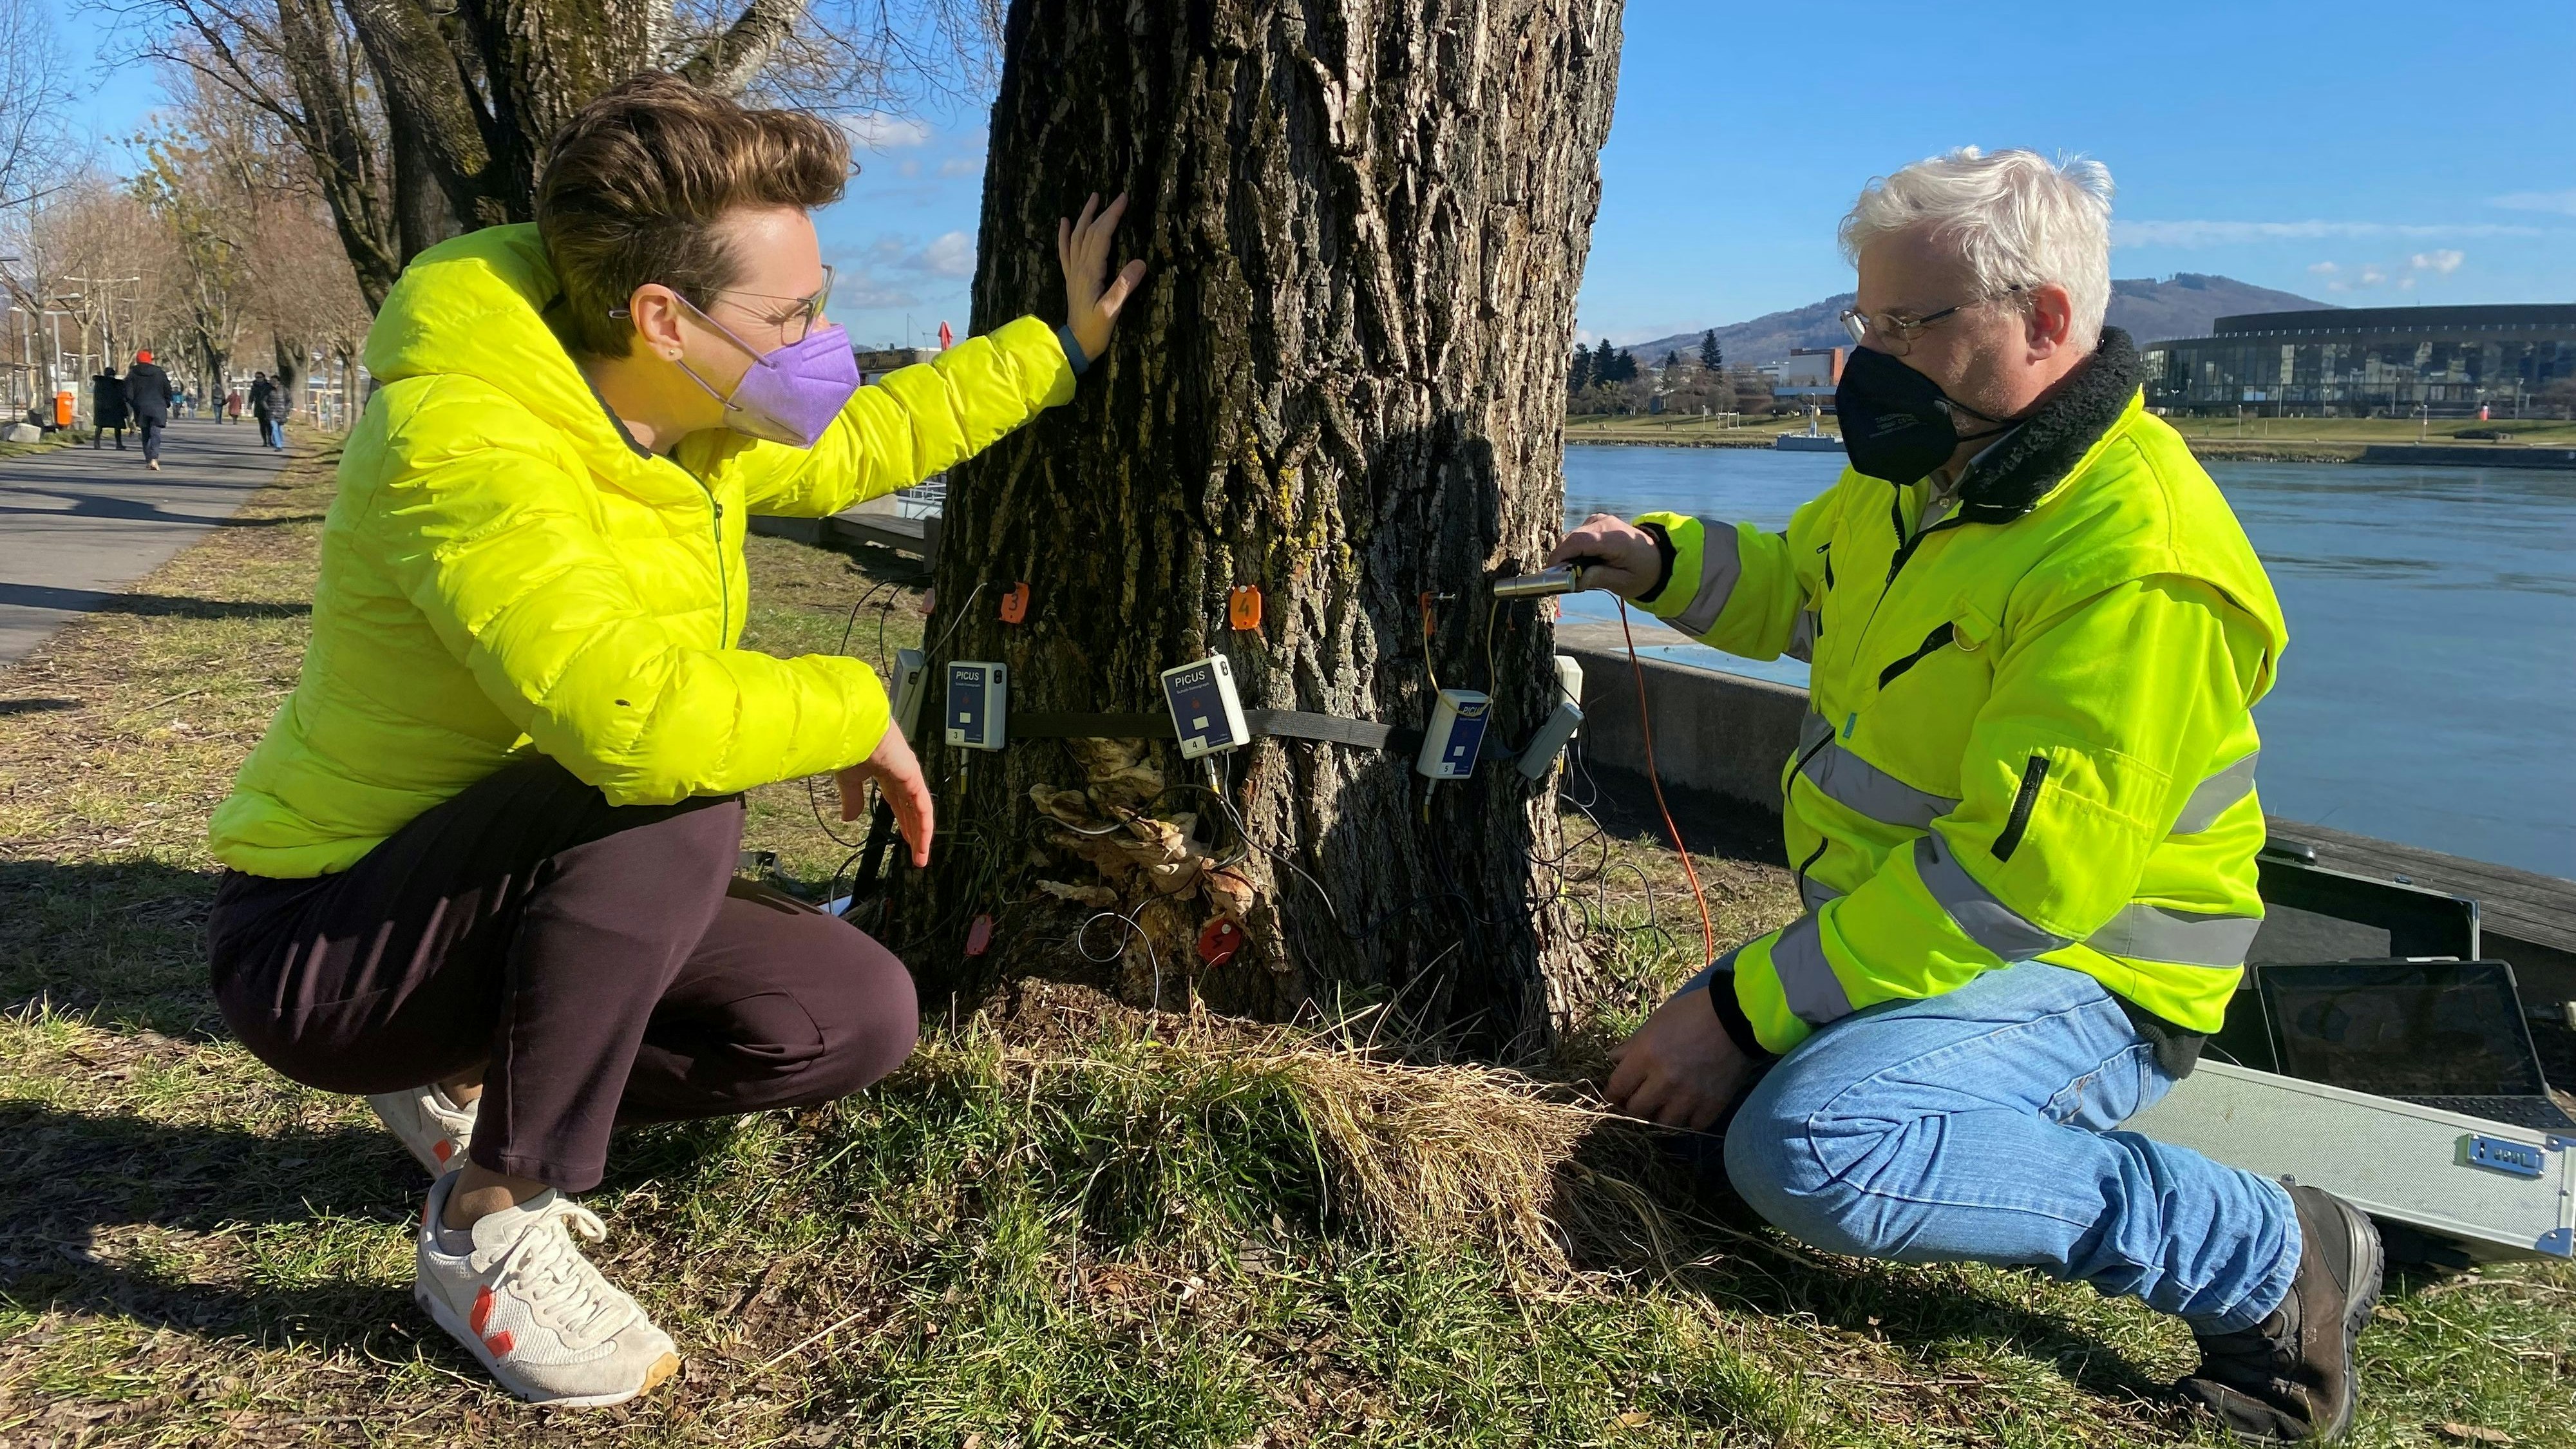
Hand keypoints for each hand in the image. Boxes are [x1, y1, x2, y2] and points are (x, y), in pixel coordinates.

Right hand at [837, 725, 933, 867]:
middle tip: (916, 852)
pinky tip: (922, 842)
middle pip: (912, 810)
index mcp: (887, 772)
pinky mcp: (914, 779)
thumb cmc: (850, 746)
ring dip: (921, 835)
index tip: (904, 837)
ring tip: (921, 856)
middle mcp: (902, 775)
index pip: (899, 802)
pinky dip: (924, 826)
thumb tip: (848, 817)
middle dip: (914, 831)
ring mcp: (911, 777)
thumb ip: (852, 799)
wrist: (855, 732)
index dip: (903, 821)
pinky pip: (923, 808)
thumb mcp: (848, 780)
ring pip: (920, 812)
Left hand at [1058, 191, 1147, 365]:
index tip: (1123, 199)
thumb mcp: (1112, 311)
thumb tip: (1140, 262)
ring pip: (1077, 237)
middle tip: (1117, 196)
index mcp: (1090, 272)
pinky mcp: (1072, 278)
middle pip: (1090, 232)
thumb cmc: (1095, 330)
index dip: (1112, 216)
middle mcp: (1079, 267)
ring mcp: (1074, 272)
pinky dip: (1064, 235)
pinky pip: (1065, 251)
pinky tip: (1065, 222)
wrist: (1075, 345)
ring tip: (1093, 198)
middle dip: (1103, 212)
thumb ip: (1123, 287)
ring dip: (1085, 216)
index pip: (1101, 236)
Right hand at [1546, 513, 1663, 598]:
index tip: (1550, 573)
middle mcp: (1604, 523)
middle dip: (1561, 559)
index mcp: (1614, 538)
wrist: (1657, 558)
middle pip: (1570, 537)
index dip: (1560, 556)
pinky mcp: (1596, 522)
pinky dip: (1574, 549)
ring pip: (1570, 536)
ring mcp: (1600, 520)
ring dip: (1567, 555)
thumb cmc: (1643, 572)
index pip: (1578, 541)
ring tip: (1576, 574)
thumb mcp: (1624, 583)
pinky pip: (1577, 535)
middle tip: (1562, 580)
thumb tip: (1575, 580)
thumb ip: (1599, 578)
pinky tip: (1583, 563)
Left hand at [1605, 985, 1752, 1129]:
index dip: (1612, 1094)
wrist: (1737, 1016)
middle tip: (1640, 1099)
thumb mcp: (1656, 1022)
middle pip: (1637, 1109)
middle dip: (1635, 1105)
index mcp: (1645, 1056)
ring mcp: (1689, 1096)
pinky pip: (1693, 1125)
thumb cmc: (1692, 1013)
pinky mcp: (1712, 1104)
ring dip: (1662, 1114)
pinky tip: (1691, 1107)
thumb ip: (1633, 1045)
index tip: (1615, 1096)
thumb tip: (1614, 1060)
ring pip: (1664, 1122)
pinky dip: (1690, 1118)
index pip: (1617, 1088)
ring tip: (1666, 1105)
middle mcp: (1663, 1081)